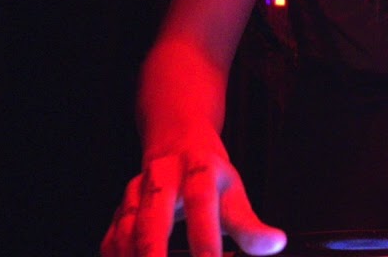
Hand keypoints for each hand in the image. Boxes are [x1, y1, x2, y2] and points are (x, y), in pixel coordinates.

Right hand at [101, 130, 285, 256]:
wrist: (175, 141)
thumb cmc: (210, 175)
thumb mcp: (233, 193)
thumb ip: (250, 224)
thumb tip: (276, 244)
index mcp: (199, 170)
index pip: (201, 202)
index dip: (205, 237)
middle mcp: (163, 178)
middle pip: (152, 215)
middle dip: (153, 250)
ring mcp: (136, 194)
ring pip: (126, 228)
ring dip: (132, 256)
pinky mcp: (119, 210)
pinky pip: (111, 239)